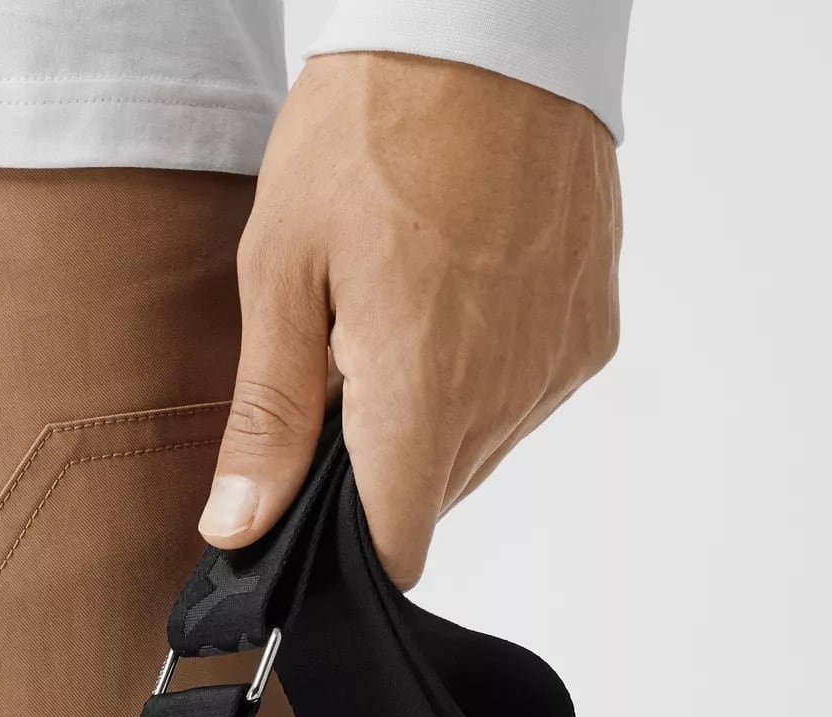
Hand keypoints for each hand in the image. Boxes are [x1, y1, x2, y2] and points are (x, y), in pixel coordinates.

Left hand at [198, 51, 621, 588]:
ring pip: (478, 451)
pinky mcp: (592, 332)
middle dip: (380, 460)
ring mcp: (558, 366)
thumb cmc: (375, 123)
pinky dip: (485, 373)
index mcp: (423, 392)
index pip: (395, 548)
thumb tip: (239, 527)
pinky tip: (458, 292)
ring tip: (405, 307)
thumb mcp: (282, 266)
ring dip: (432, 415)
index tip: (311, 509)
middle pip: (431, 498)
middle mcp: (507, 397)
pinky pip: (526, 398)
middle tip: (345, 359)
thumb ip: (266, 416)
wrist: (489, 20)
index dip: (347, 549)